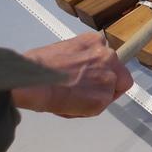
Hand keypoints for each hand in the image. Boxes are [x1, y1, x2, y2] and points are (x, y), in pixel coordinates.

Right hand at [11, 33, 132, 116]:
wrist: (32, 80)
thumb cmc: (38, 66)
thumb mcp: (63, 49)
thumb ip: (80, 57)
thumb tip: (80, 69)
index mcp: (94, 42)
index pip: (110, 56)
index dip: (103, 69)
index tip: (95, 75)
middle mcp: (107, 57)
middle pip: (119, 74)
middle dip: (107, 83)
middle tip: (88, 90)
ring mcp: (107, 78)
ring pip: (112, 92)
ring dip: (96, 97)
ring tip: (74, 98)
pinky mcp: (103, 97)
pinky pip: (100, 107)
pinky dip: (87, 110)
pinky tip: (70, 105)